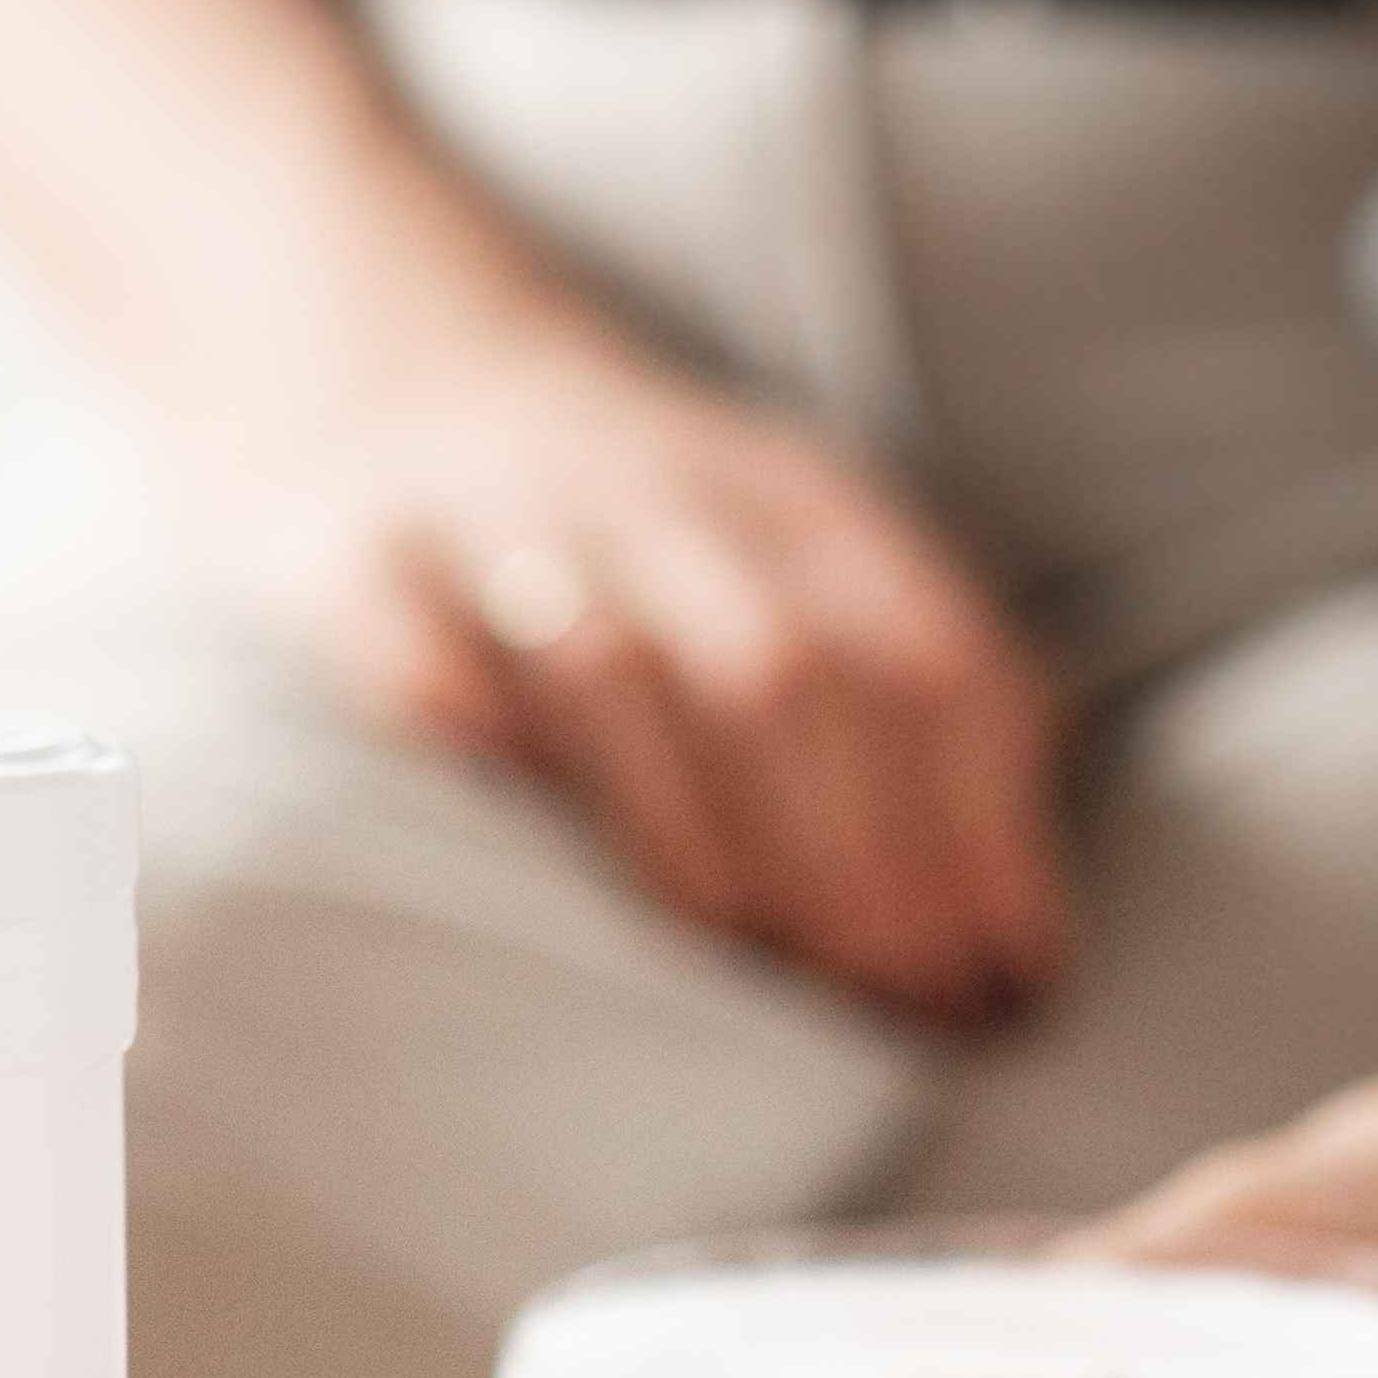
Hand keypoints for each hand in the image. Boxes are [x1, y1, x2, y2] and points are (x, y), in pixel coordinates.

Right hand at [203, 304, 1068, 1016]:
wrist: (397, 370)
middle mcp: (661, 496)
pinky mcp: (359, 561)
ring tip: (753, 972)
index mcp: (798, 501)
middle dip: (855, 860)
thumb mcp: (804, 567)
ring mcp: (504, 523)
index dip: (977, 827)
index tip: (1005, 981)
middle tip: (897, 1006)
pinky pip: (417, 665)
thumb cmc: (641, 545)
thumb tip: (1017, 956)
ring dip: (694, 843)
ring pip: (613, 677)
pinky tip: (527, 862)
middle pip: (780, 676)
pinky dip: (475, 750)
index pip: (923, 656)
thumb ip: (912, 709)